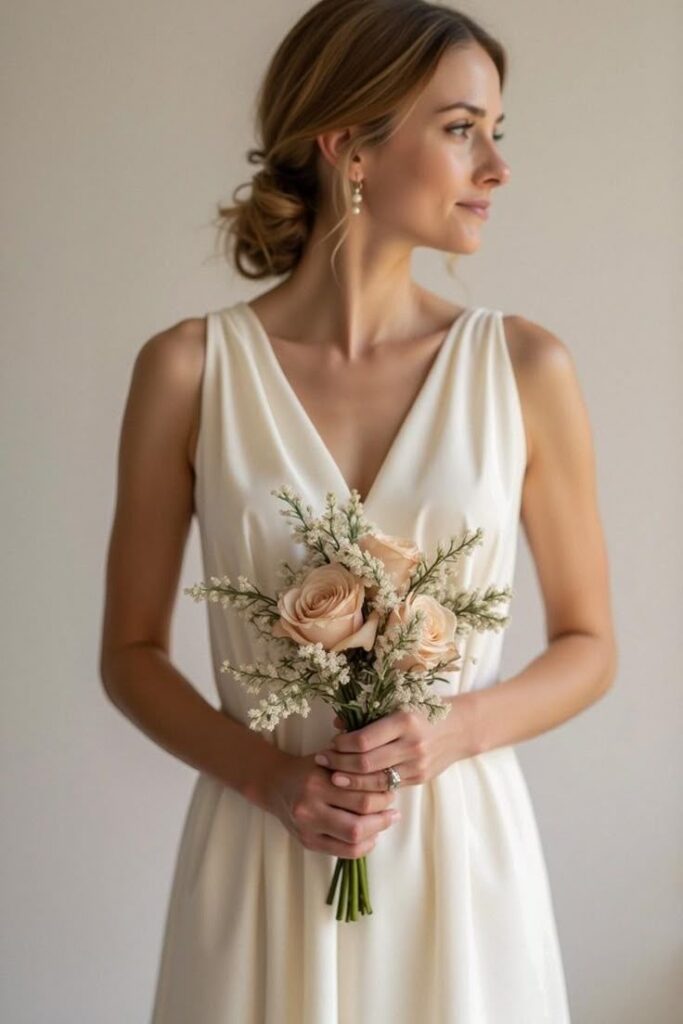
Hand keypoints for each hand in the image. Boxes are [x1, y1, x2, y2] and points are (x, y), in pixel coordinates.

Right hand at [267, 749, 401, 860]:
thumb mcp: (327, 758)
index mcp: (317, 783)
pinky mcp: (308, 843)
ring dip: (375, 833)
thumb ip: (353, 766)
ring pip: (353, 840)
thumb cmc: (307, 768)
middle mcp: (310, 808)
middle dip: (382, 816)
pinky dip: (363, 846)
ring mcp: (308, 830)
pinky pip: (343, 852)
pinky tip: (370, 836)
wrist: (275, 784)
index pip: (361, 795)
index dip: (382, 795)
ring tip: (384, 822)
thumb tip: (388, 775)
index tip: (391, 790)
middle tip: (392, 808)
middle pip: (359, 821)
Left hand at [313, 696, 474, 792]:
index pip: (363, 741)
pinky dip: (368, 788)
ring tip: (332, 776)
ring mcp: (416, 765)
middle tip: (322, 761)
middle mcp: (411, 745)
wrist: (460, 728)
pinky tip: (354, 784)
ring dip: (349, 780)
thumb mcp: (398, 704)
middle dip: (339, 764)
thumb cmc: (424, 710)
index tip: (331, 743)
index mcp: (404, 721)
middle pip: (365, 764)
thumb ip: (369, 714)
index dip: (341, 745)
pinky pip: (388, 788)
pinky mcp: (419, 779)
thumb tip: (337, 725)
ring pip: (375, 781)